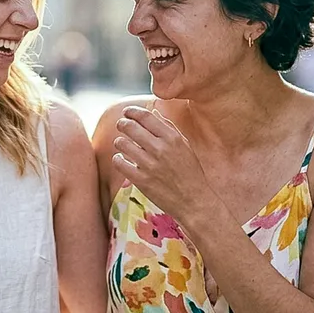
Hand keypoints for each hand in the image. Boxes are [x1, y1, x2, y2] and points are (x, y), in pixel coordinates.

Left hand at [112, 106, 206, 220]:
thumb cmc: (190, 172)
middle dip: (122, 123)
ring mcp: (149, 165)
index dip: (132, 111)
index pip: (146, 116)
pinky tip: (122, 159)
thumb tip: (152, 111)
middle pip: (130, 127)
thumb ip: (168, 128)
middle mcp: (160, 149)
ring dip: (120, 141)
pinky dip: (118, 159)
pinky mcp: (141, 180)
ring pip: (122, 143)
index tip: (127, 112)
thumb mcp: (184, 145)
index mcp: (172, 138)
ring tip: (123, 144)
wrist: (195, 201)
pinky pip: (119, 162)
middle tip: (121, 125)